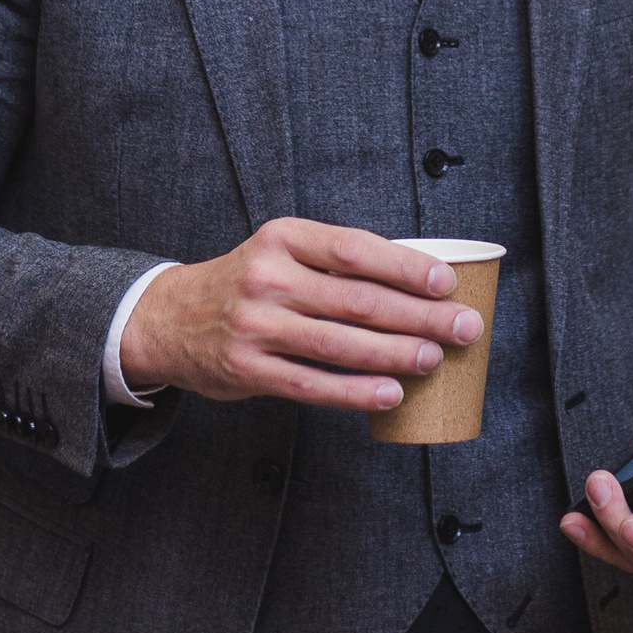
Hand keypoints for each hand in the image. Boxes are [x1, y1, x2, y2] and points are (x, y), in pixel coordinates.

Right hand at [118, 218, 479, 409]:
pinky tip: (389, 394)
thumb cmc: (246, 283)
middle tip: (463, 327)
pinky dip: (355, 392)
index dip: (406, 267)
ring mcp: (255, 325)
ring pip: (340, 344)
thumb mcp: (281, 253)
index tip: (447, 283)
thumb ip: (335, 263)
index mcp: (284, 238)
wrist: (168, 319)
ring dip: (395, 354)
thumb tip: (418, 282)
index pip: (355, 249)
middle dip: (420, 315)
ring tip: (434, 359)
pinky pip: (312, 384)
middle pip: (358, 299)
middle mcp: (268, 278)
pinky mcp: (247, 369)